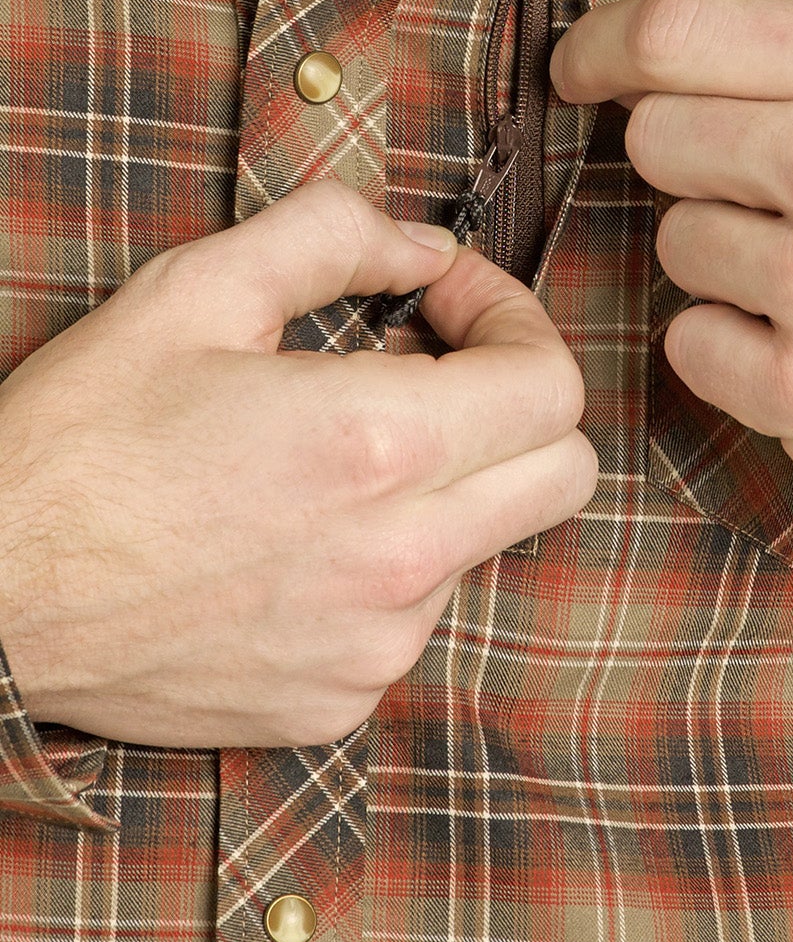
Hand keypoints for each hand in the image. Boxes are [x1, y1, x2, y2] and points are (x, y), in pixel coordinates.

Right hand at [0, 181, 595, 746]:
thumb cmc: (79, 442)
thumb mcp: (195, 289)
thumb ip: (334, 235)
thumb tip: (425, 245)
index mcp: (378, 446)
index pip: (553, 385)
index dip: (514, 318)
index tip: (445, 301)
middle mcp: (398, 561)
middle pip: (564, 473)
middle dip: (519, 402)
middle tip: (433, 364)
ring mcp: (372, 647)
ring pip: (486, 543)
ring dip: (445, 484)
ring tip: (329, 453)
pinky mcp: (335, 706)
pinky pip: (413, 619)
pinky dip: (383, 565)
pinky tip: (291, 534)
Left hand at [553, 0, 792, 523]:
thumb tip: (641, 44)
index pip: (671, 31)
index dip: (599, 46)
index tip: (578, 69)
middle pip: (656, 137)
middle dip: (696, 165)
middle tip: (783, 196)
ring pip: (673, 240)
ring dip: (728, 261)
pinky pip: (690, 340)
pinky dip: (736, 347)